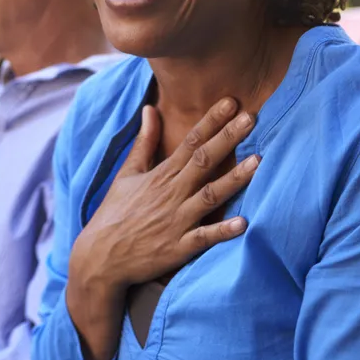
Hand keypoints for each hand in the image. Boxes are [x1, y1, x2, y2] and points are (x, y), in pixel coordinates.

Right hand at [71, 97, 260, 293]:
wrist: (101, 256)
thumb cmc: (115, 212)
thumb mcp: (127, 173)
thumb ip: (144, 142)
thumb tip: (150, 108)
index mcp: (160, 175)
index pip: (190, 142)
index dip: (211, 121)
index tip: (231, 102)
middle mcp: (171, 194)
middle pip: (204, 161)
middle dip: (228, 138)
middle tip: (251, 117)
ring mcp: (176, 221)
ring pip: (210, 196)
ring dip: (234, 179)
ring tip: (258, 162)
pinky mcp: (179, 248)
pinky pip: (204, 238)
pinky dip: (222, 231)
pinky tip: (243, 223)